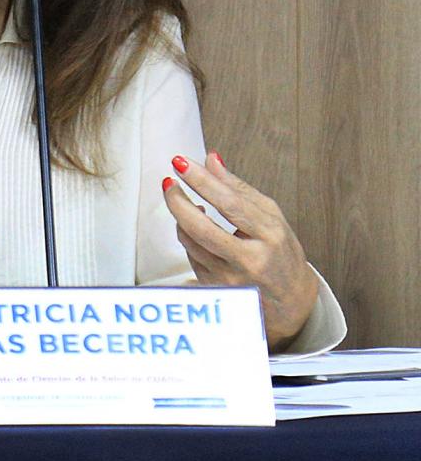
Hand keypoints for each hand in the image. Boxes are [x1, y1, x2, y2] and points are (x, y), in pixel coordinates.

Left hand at [162, 151, 317, 352]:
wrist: (291, 301)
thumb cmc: (281, 253)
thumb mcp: (271, 215)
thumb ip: (238, 187)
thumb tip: (211, 159)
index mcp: (269, 235)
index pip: (229, 203)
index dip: (201, 181)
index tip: (181, 162)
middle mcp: (250, 260)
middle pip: (202, 228)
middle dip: (178, 201)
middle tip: (169, 182)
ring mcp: (232, 278)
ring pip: (191, 242)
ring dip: (180, 218)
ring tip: (184, 202)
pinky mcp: (217, 290)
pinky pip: (190, 257)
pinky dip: (187, 237)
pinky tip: (193, 227)